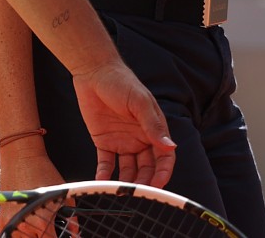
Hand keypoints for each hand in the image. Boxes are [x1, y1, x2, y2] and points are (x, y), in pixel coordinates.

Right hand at [0, 141, 64, 237]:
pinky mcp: (1, 218)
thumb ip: (71, 218)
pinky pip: (6, 236)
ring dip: (30, 237)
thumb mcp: (62, 195)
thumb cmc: (41, 171)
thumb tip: (74, 231)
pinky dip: (16, 236)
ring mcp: (10, 222)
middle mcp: (24, 224)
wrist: (20, 155)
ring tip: (37, 231)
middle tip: (50, 231)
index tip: (61, 235)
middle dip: (45, 236)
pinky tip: (24, 232)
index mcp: (40, 220)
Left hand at [69, 60, 175, 186]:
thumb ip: (152, 125)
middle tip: (138, 192)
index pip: (164, 156)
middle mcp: (140, 139)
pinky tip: (101, 181)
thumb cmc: (121, 82)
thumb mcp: (139, 102)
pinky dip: (104, 173)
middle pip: (146, 167)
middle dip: (144, 180)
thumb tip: (170, 146)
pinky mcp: (104, 141)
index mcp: (153, 129)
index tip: (158, 184)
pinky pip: (106, 162)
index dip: (163, 171)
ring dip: (126, 180)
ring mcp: (122, 141)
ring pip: (128, 168)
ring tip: (120, 191)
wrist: (94, 72)